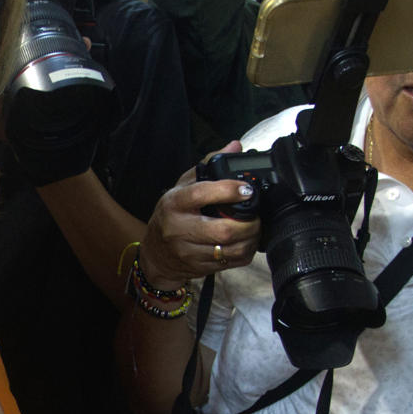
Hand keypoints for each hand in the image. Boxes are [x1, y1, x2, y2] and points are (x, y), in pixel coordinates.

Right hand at [139, 144, 261, 287]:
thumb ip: (209, 165)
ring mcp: (187, 251)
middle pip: (222, 229)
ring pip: (229, 249)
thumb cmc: (171, 215)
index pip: (201, 194)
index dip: (228, 191)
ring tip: (255, 229)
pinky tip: (247, 243)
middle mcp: (178, 228)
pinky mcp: (198, 267)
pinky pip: (230, 263)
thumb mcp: (182, 187)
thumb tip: (235, 146)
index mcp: (174, 203)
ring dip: (250, 240)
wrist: (156, 254)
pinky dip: (245, 253)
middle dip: (248, 223)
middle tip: (256, 215)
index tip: (247, 189)